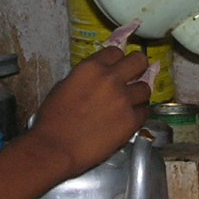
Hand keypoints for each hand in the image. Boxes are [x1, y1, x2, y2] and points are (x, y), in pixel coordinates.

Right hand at [28, 45, 151, 178]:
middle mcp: (111, 79)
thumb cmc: (53, 119)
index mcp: (91, 68)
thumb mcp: (64, 86)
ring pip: (146, 88)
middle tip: (133, 77)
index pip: (116, 51)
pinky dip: (138, 114)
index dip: (117, 60)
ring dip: (138, 94)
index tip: (116, 68)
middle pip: (139, 61)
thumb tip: (98, 79)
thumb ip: (86, 78)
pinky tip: (128, 119)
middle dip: (137, 68)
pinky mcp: (131, 121)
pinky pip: (145, 111)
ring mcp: (124, 100)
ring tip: (129, 103)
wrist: (56, 147)